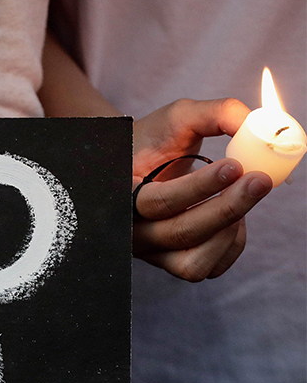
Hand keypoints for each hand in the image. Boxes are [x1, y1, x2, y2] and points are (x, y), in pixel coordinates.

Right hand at [131, 98, 271, 280]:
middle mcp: (133, 232)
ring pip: (194, 264)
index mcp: (121, 196)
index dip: (198, 188)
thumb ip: (217, 113)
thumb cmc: (155, 141)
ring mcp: (153, 253)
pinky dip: (231, 245)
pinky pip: (209, 269)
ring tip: (240, 198)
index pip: (155, 202)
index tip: (233, 165)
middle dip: (227, 207)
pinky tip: (233, 218)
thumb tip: (260, 126)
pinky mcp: (174, 263)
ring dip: (227, 231)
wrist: (138, 165)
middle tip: (259, 180)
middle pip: (180, 233)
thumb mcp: (179, 118)